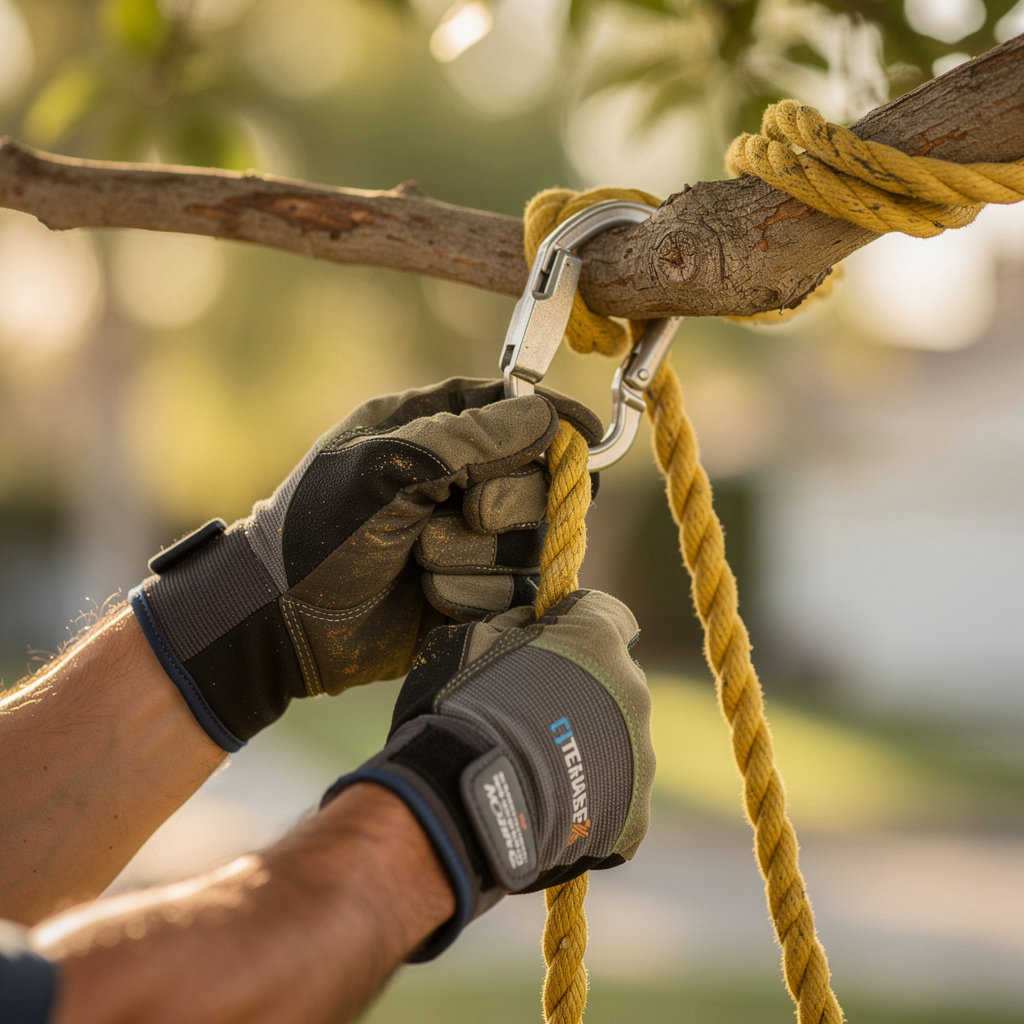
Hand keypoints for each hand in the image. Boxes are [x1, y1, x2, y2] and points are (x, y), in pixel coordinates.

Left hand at [130, 378, 599, 750]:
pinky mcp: (473, 593)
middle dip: (506, 504)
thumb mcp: (383, 470)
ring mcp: (468, 540)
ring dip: (478, 558)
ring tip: (420, 563)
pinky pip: (514, 592)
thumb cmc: (318, 532)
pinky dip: (475, 596)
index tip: (590, 434)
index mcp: (431, 430)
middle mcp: (458, 480)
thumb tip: (545, 417)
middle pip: (539, 482)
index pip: (514, 410)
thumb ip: (466, 440)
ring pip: (531, 544)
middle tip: (465, 512)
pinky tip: (429, 597)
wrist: (283, 621)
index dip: (553, 420)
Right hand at [323, 589, 653, 958]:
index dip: (577, 629)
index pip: (609, 616)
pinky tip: (550, 810)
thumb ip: (516, 623)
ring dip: (589, 749)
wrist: (464, 798)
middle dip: (586, 693)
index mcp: (599, 640)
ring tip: (537, 771)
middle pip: (618, 683)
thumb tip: (529, 621)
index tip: (550, 646)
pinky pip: (617, 803)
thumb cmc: (462, 708)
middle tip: (536, 716)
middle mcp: (633, 692)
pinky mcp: (634, 815)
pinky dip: (590, 806)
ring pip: (620, 744)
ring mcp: (640, 757)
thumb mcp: (474, 638)